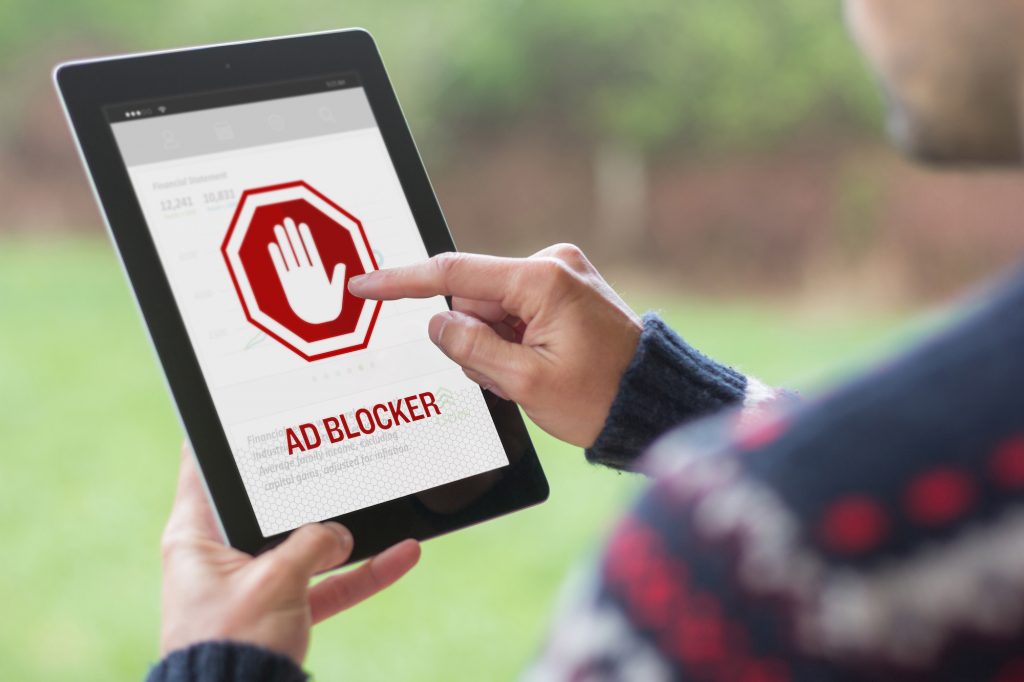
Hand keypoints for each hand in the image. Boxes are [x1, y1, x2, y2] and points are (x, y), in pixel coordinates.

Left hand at [160, 444, 419, 664]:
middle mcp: (224, 555)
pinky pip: (328, 583)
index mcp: (198, 537)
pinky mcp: (284, 610)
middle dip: (309, 483)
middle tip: (336, 443)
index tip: (252, 404)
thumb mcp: (274, 582)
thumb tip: (341, 535)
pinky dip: (362, 572)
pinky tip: (401, 555)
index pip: (205, 468)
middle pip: (271, 505)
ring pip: (309, 544)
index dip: (227, 435)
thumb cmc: (231, 645)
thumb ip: (312, 545)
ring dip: (348, 531)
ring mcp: (257, 582)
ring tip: (383, 501)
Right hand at [268, 217, 346, 323]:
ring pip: (289, 256)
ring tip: (278, 228)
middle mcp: (306, 273)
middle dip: (292, 236)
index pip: (311, 251)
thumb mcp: (336, 293)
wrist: (320, 323)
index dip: (306, 239)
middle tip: (286, 220)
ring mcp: (297, 278)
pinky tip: (273, 246)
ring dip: (283, 243)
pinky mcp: (289, 286)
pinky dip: (278, 258)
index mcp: (319, 273)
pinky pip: (282, 269)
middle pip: (298, 250)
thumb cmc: (330, 310)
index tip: (302, 226)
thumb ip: (338, 279)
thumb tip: (341, 265)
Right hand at [348, 244, 641, 446]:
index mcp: (542, 281)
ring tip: (533, 376)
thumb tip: (438, 323)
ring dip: (497, 345)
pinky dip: (514, 341)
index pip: (454, 274)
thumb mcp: (526, 383)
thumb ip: (472, 349)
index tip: (366, 285)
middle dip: (476, 339)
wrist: (654, 403)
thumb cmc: (602, 398)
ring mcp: (561, 276)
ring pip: (494, 310)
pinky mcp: (565, 290)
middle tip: (508, 378)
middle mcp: (552, 266)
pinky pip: (516, 312)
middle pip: (475, 299)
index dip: (403, 282)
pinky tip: (540, 365)